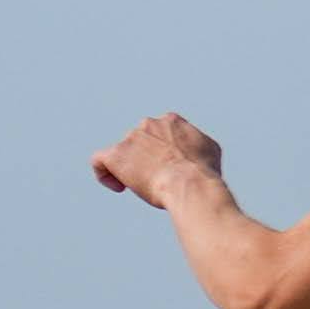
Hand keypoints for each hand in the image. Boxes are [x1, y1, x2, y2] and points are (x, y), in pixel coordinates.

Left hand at [91, 114, 225, 209]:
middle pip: (141, 142)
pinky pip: (99, 161)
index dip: (163, 150)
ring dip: (132, 169)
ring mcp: (130, 138)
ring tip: (146, 187)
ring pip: (123, 153)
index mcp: (171, 121)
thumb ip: (195, 142)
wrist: (190, 184)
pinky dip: (105, 173)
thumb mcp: (210, 149)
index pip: (161, 132)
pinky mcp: (115, 155)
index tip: (169, 166)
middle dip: (147, 160)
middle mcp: (148, 124)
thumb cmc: (204, 172)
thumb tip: (191, 147)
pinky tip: (119, 187)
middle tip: (160, 179)